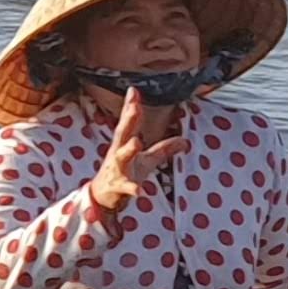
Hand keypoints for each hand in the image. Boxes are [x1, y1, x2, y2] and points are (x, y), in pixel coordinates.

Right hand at [83, 86, 182, 218]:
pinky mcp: (117, 187)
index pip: (128, 123)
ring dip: (128, 149)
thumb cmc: (124, 175)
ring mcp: (116, 169)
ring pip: (121, 157)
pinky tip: (140, 191)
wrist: (102, 197)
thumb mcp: (147, 161)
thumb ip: (164, 149)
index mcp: (123, 145)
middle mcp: (117, 154)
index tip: (134, 91)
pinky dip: (132, 188)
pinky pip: (126, 187)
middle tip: (135, 106)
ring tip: (137, 142)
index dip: (131, 107)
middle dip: (128, 120)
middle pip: (122, 134)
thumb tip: (186, 141)